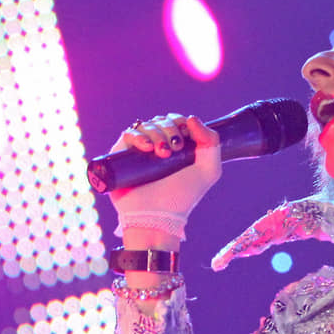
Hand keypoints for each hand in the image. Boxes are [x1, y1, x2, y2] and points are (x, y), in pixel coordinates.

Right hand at [109, 114, 221, 240]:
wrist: (157, 215)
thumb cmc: (184, 196)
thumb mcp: (209, 170)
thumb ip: (211, 142)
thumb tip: (191, 118)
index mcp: (178, 147)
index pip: (177, 121)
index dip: (181, 123)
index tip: (185, 138)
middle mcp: (158, 146)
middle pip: (161, 121)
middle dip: (170, 129)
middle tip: (174, 149)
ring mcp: (140, 151)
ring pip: (146, 126)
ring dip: (156, 133)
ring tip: (161, 153)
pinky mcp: (122, 156)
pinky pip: (128, 134)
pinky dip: (138, 136)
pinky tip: (146, 147)